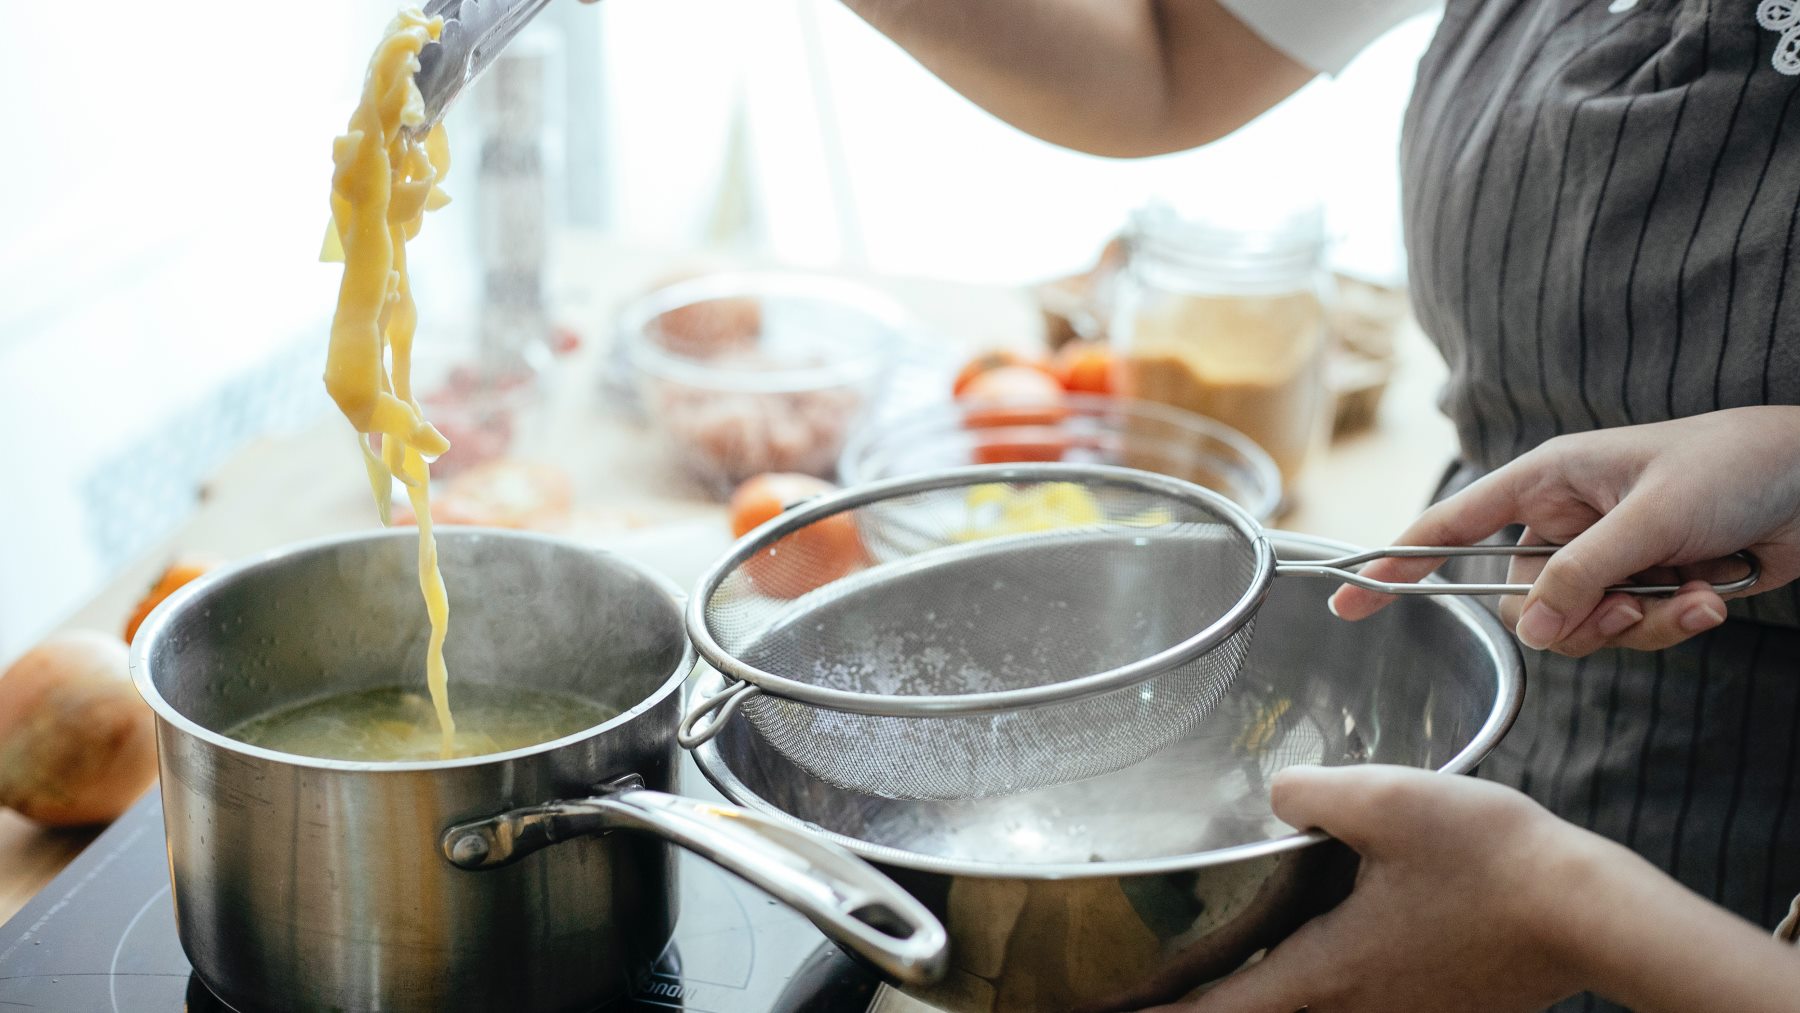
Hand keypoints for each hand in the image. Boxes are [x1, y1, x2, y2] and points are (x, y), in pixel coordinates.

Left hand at [1140, 766, 1606, 1012]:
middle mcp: (1357, 1008)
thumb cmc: (1492, 859)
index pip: (1218, 1010)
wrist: (1592, 912)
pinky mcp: (1439, 1007)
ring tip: (1229, 964)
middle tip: (1156, 986)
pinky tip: (1321, 941)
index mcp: (1326, 971)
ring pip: (1312, 1010)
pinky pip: (1360, 1000)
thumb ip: (1307, 796)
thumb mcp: (1385, 801)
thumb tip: (1274, 796)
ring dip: (1265, 990)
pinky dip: (1320, 982)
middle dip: (1207, 1003)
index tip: (1109, 1010)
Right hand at [1330, 406, 1799, 655]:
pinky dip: (1673, 624)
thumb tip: (1531, 632)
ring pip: (1578, 629)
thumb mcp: (1649, 517)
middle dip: (1578, 618)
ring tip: (1689, 593)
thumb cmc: (1732, 466)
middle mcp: (1563, 524)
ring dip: (1639, 623)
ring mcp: (1603, 560)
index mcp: (1545, 482)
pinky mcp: (1644, 588)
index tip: (1348, 597)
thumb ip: (1582, 574)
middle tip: (1630, 602)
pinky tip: (1715, 595)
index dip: (1395, 562)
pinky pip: (1629, 634)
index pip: (1448, 528)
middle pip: (1521, 604)